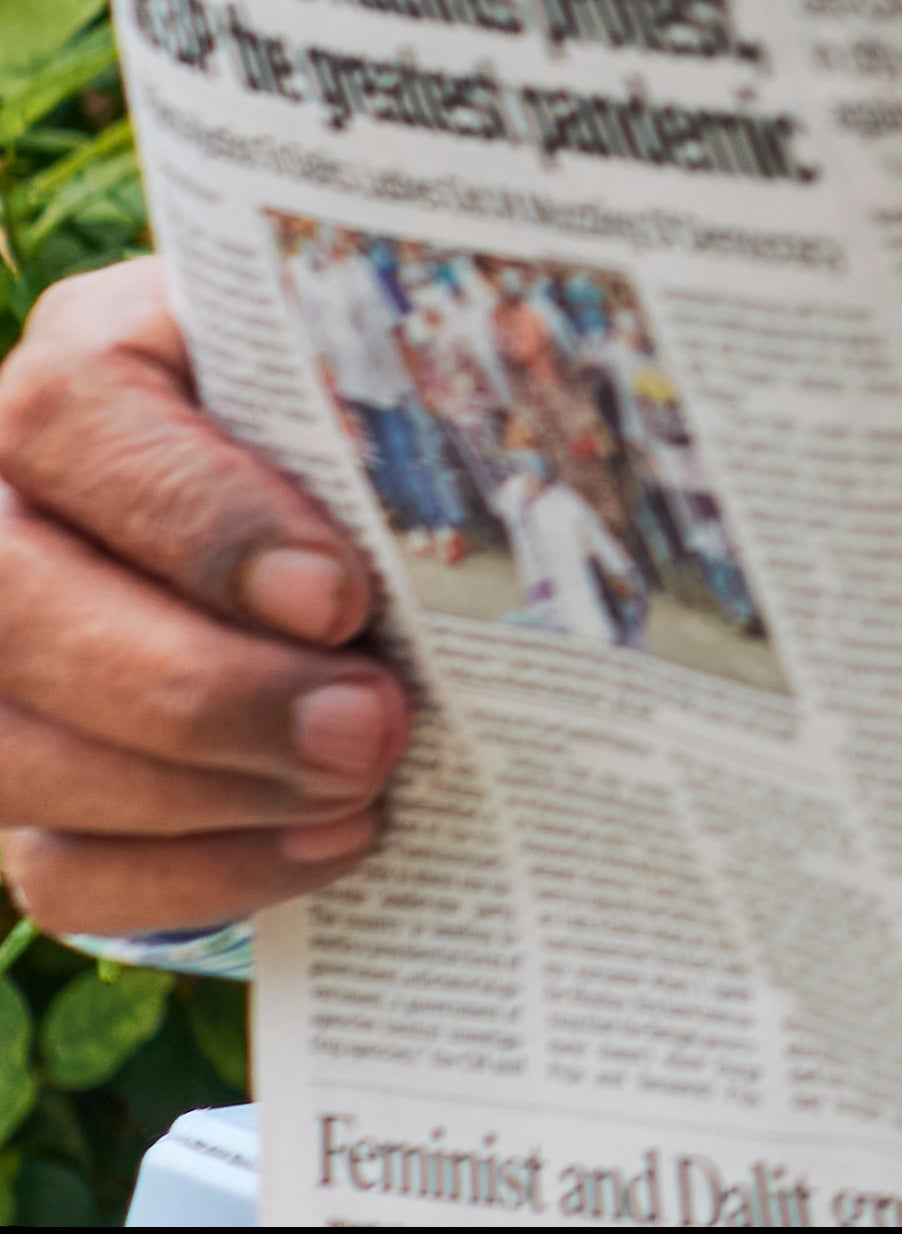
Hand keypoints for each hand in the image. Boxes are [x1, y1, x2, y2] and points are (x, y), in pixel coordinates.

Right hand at [0, 258, 403, 932]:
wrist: (340, 501)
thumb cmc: (364, 409)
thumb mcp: (367, 366)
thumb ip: (388, 389)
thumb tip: (515, 442)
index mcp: (85, 365)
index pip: (72, 421)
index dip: (197, 520)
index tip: (341, 596)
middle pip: (12, 614)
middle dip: (204, 692)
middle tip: (374, 726)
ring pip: (14, 757)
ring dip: (201, 796)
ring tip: (364, 784)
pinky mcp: (24, 781)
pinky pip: (59, 868)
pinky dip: (196, 873)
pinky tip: (327, 840)